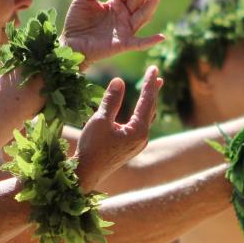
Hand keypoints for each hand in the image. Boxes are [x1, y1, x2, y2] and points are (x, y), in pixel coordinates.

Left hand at [62, 0, 164, 66]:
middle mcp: (125, 15)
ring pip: (143, 15)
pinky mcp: (122, 44)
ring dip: (152, 3)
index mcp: (117, 4)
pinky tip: (161, 37)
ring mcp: (125, 29)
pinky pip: (139, 43)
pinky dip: (149, 41)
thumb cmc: (77, 21)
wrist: (70, 43)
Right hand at [75, 68, 160, 189]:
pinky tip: (140, 112)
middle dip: (153, 92)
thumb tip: (119, 81)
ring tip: (153, 90)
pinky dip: (141, 114)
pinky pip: (140, 126)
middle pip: (151, 110)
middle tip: (157, 76)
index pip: (146, 101)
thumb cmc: (92, 148)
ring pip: (146, 119)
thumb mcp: (100, 120)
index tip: (154, 68)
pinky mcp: (130, 149)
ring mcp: (137, 145)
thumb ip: (111, 100)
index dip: (149, 83)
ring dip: (149, 103)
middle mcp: (142, 138)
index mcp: (138, 131)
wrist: (86, 174)